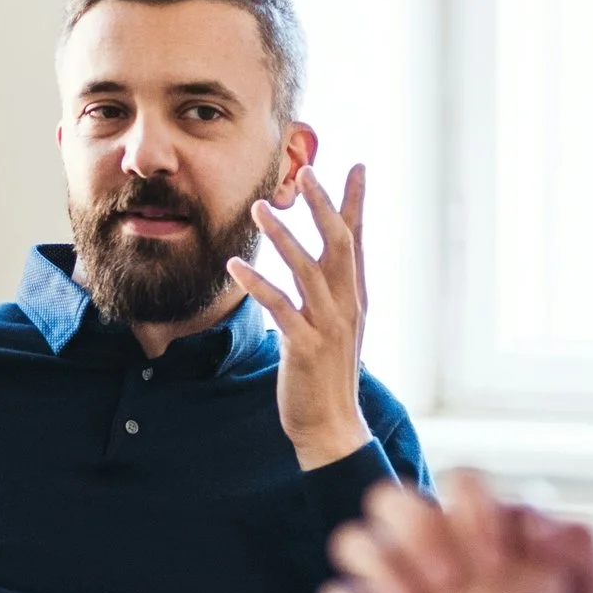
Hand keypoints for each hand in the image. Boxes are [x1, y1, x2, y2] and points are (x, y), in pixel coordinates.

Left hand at [228, 164, 371, 470]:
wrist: (330, 426)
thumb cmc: (327, 374)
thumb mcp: (335, 327)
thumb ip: (330, 293)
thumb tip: (325, 265)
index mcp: (354, 297)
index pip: (357, 240)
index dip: (355, 203)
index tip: (356, 167)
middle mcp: (347, 305)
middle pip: (339, 244)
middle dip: (324, 206)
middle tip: (307, 171)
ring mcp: (328, 326)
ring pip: (308, 270)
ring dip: (283, 236)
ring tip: (260, 207)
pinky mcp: (304, 347)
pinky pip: (280, 307)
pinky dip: (258, 283)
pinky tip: (236, 265)